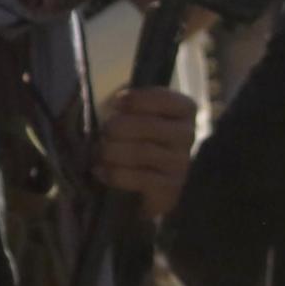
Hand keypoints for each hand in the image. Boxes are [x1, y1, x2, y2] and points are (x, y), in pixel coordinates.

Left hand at [96, 86, 198, 219]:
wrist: (145, 180)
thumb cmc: (136, 137)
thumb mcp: (134, 112)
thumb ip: (127, 101)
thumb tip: (115, 101)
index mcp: (184, 109)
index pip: (165, 99)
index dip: (138, 100)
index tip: (115, 103)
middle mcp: (187, 134)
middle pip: (148, 125)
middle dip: (116, 127)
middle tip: (102, 133)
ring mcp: (181, 162)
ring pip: (141, 152)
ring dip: (111, 151)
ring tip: (97, 151)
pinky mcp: (171, 186)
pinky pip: (140, 178)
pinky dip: (114, 174)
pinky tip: (100, 170)